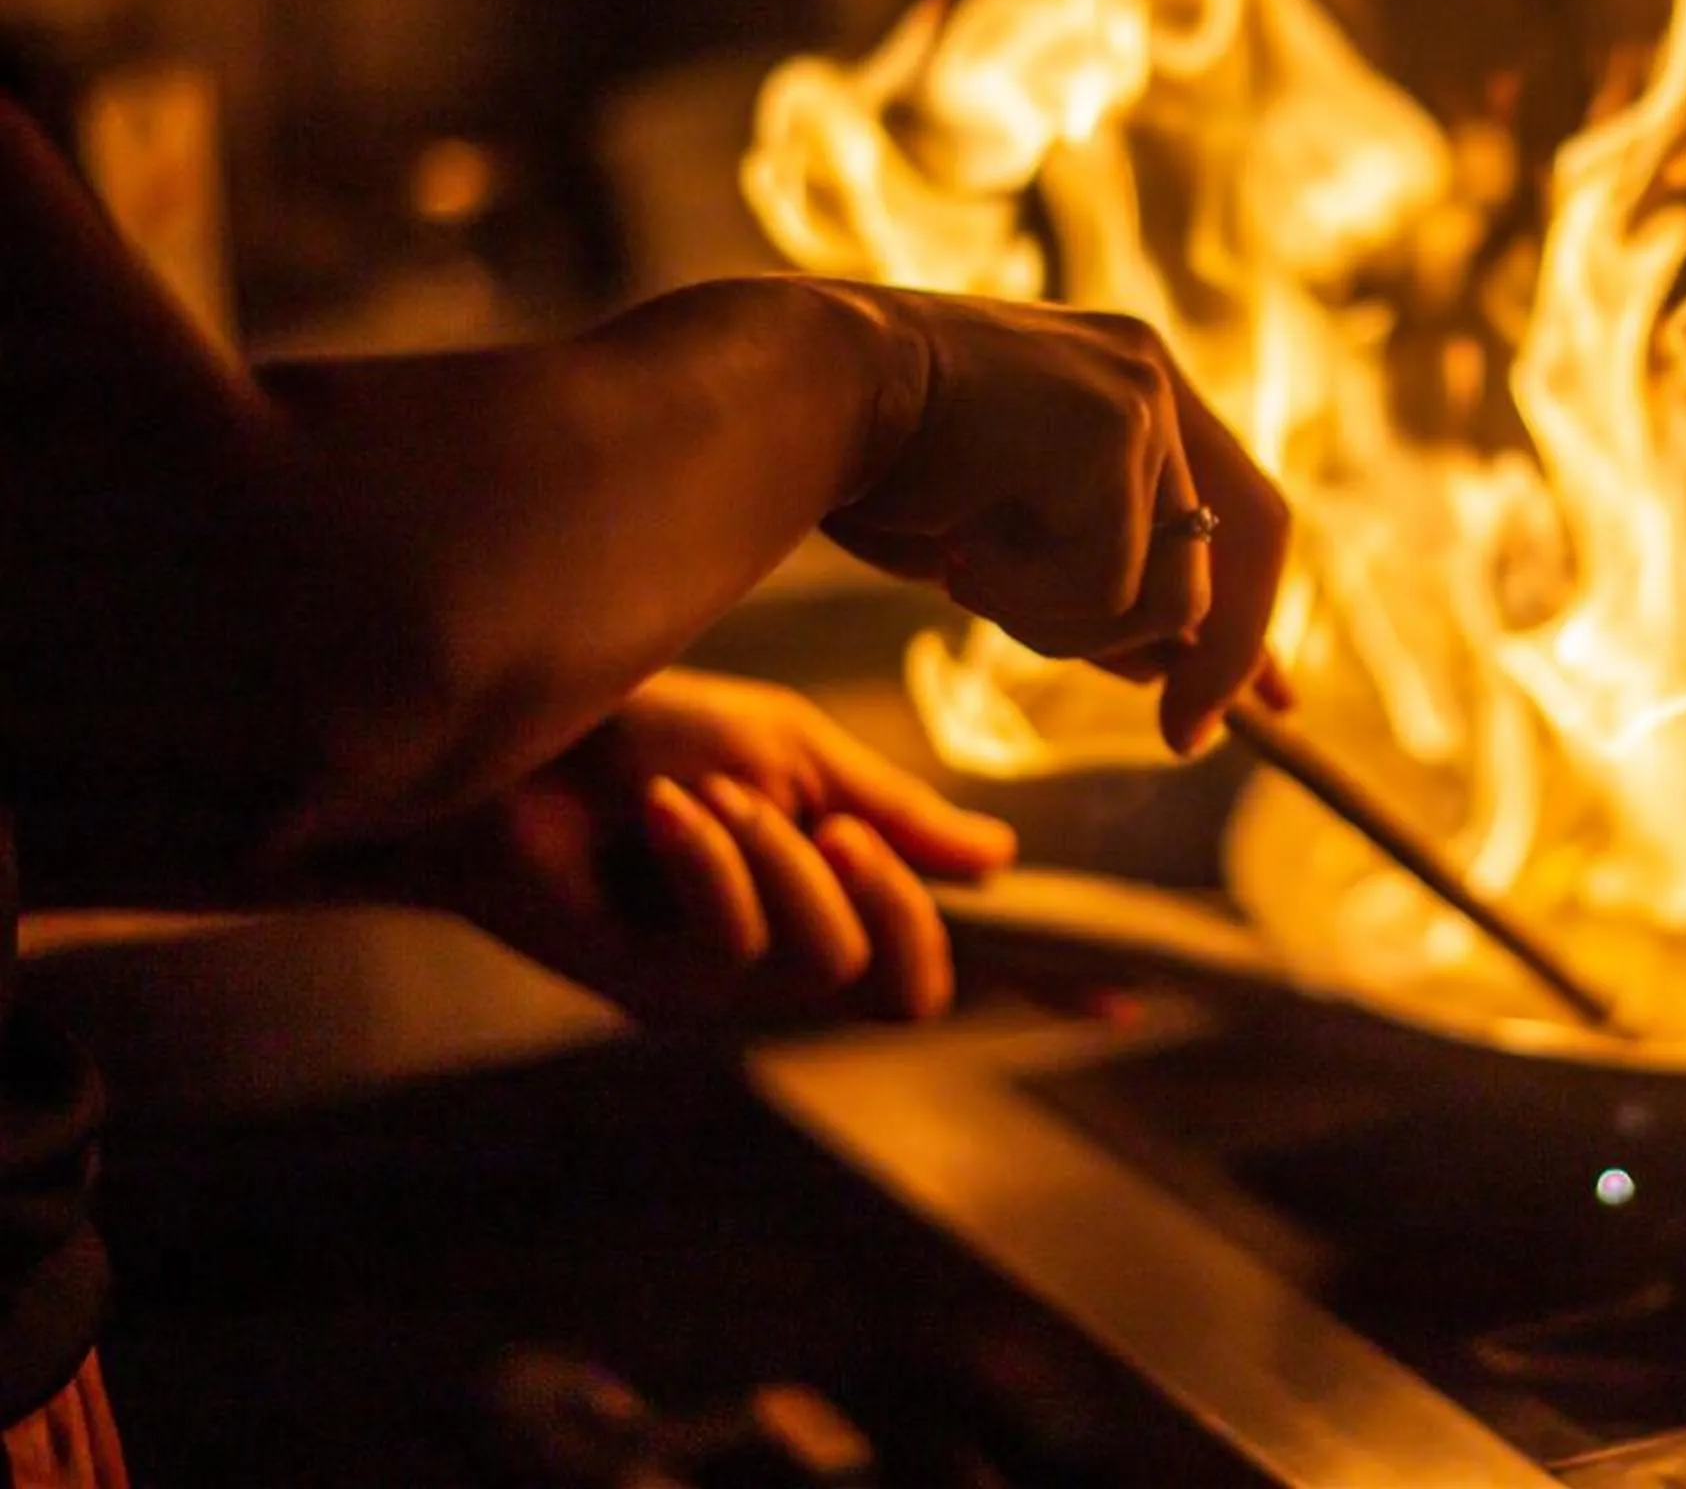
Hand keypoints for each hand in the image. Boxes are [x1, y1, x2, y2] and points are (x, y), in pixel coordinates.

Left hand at [420, 669, 1016, 1024]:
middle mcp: (794, 952)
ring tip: (713, 798)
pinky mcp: (660, 992)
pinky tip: (662, 817)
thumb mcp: (796, 751)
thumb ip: (897, 812)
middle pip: (913, 987)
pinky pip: (737, 947)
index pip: (961, 945)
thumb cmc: (649, 733)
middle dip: (894, 900)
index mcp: (839, 888)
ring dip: (781, 862)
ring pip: (827, 963)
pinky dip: (711, 864)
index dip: (1046, 976)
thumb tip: (1005, 860)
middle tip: (838, 826)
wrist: (510, 748)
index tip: (1129, 998)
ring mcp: (728, 985)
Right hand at [825, 292, 1293, 755]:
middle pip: (1254, 541)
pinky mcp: (1112, 427)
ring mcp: (1138, 396)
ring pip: (1170, 591)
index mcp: (1133, 385)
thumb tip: (1177, 675)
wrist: (788, 398)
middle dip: (1226, 658)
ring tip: (973, 574)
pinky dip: (1028, 598)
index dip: (1256, 614)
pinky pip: (1109, 585)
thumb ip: (1096, 588)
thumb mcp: (1007, 545)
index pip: (1241, 509)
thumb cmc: (876, 471)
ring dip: (1069, 625)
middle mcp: (1150, 374)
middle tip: (1181, 736)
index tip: (1270, 700)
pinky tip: (957, 545)